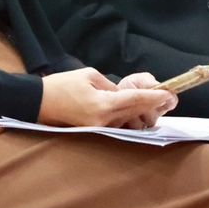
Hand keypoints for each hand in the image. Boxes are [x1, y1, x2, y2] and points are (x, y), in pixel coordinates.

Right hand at [38, 68, 176, 128]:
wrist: (38, 103)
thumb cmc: (62, 85)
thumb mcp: (89, 76)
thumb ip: (111, 86)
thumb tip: (124, 94)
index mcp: (103, 105)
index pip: (135, 100)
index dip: (154, 96)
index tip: (169, 94)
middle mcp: (104, 120)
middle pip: (135, 112)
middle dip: (153, 105)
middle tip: (170, 98)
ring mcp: (99, 128)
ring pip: (128, 120)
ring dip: (142, 112)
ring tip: (155, 102)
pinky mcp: (94, 131)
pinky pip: (117, 123)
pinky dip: (128, 116)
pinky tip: (135, 109)